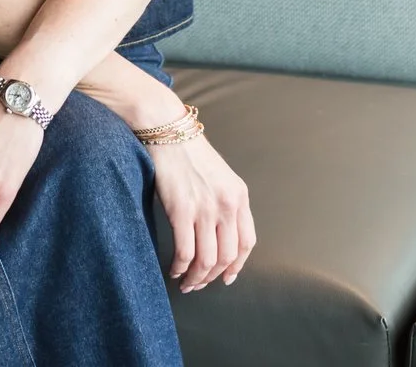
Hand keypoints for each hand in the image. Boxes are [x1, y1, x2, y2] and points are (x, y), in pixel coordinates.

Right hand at [151, 134, 254, 292]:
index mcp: (239, 196)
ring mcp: (205, 208)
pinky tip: (174, 270)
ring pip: (207, 259)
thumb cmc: (190, 152)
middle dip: (213, 277)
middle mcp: (227, 205)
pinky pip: (185, 252)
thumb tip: (220, 235)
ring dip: (197, 278)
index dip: (237, 266)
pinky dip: (180, 268)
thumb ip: (226, 202)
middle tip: (200, 283)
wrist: (168, 130)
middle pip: (228, 256)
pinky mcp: (181, 210)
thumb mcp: (220, 176)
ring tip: (187, 283)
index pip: (247, 242)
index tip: (226, 277)